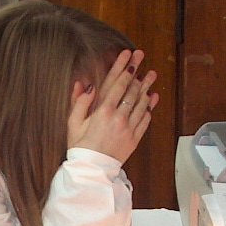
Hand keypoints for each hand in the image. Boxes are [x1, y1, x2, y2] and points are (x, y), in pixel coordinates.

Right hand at [67, 48, 158, 164]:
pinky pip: (145, 119)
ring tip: (151, 74)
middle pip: (130, 89)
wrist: (92, 170)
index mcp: (102, 111)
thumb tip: (83, 84)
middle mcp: (118, 117)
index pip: (115, 83)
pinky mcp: (135, 138)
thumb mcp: (73, 123)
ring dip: (146, 86)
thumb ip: (79, 102)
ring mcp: (128, 127)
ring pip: (141, 102)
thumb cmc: (80, 147)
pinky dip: (150, 107)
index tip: (127, 55)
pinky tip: (152, 98)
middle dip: (136, 71)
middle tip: (141, 56)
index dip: (122, 67)